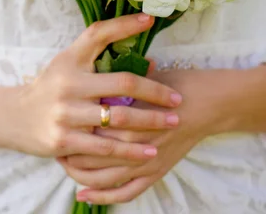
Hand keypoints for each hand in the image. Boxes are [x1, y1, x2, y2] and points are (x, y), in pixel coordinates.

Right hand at [0, 13, 182, 160]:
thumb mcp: (69, 63)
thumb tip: (151, 62)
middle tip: (177, 100)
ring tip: (172, 123)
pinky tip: (150, 152)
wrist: (14, 118)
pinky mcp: (62, 141)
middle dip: (155, 92)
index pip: (99, 34)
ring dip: (150, 122)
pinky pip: (104, 148)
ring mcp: (64, 114)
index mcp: (70, 61)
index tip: (151, 20)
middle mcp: (67, 84)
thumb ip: (102, 56)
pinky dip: (130, 152)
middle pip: (122, 84)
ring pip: (118, 119)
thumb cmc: (51, 86)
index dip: (125, 25)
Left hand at [58, 66, 265, 203]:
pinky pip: (124, 192)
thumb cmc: (179, 83)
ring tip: (65, 166)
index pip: (88, 128)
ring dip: (79, 174)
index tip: (53, 121)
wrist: (212, 102)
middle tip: (53, 143)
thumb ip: (119, 80)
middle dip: (67, 150)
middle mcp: (134, 142)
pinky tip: (84, 194)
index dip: (67, 127)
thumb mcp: (146, 76)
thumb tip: (95, 70)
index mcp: (128, 115)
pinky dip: (102, 196)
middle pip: (89, 154)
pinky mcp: (156, 173)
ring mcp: (146, 161)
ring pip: (102, 177)